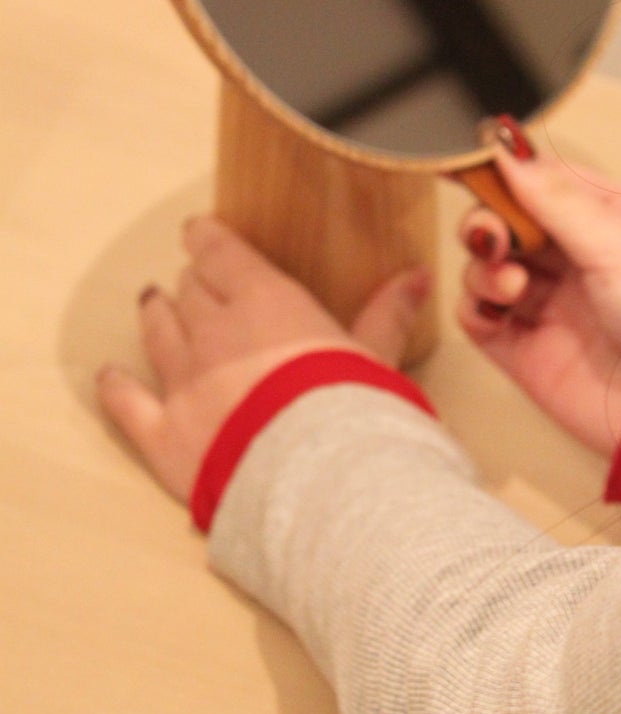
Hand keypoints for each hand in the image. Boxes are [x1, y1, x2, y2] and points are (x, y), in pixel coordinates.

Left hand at [96, 216, 429, 503]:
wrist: (321, 481)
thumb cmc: (355, 413)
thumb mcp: (378, 358)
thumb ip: (388, 315)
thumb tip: (417, 276)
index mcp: (266, 302)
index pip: (222, 254)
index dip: (208, 239)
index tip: (200, 231)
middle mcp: (215, 333)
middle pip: (191, 293)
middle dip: (193, 284)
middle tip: (197, 283)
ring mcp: (185, 383)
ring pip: (158, 333)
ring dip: (157, 315)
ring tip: (155, 302)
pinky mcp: (166, 435)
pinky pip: (128, 403)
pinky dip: (117, 386)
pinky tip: (110, 375)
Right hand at [457, 143, 620, 455]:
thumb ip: (559, 199)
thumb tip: (507, 152)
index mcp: (613, 222)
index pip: (546, 182)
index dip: (507, 173)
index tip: (469, 162)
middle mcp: (579, 261)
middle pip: (510, 223)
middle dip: (490, 223)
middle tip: (493, 236)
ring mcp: (553, 306)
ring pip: (490, 267)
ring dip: (484, 267)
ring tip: (510, 284)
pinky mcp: (530, 351)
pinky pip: (481, 318)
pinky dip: (475, 307)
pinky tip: (495, 309)